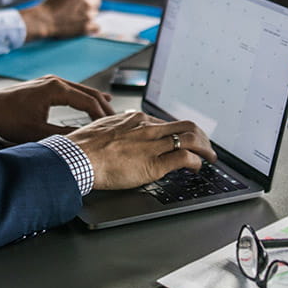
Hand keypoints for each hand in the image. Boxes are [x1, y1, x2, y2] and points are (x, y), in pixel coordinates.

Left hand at [0, 75, 114, 142]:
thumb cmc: (6, 119)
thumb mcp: (37, 133)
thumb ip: (63, 136)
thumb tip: (84, 140)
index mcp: (55, 89)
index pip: (88, 102)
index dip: (102, 115)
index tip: (111, 127)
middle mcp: (55, 81)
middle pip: (89, 93)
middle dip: (104, 107)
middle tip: (117, 121)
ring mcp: (50, 81)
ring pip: (81, 90)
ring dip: (96, 102)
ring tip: (109, 114)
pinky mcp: (45, 86)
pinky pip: (72, 90)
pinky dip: (84, 98)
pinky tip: (93, 101)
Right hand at [20, 0, 100, 39]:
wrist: (43, 21)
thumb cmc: (48, 6)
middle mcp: (87, 3)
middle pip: (97, 0)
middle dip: (89, 2)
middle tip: (79, 7)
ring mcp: (88, 17)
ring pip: (95, 13)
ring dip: (88, 14)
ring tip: (77, 17)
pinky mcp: (86, 29)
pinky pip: (97, 27)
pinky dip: (92, 26)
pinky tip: (85, 25)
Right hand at [67, 110, 215, 189]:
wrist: (77, 157)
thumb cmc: (84, 147)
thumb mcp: (105, 129)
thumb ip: (119, 130)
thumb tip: (121, 135)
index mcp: (136, 119)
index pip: (167, 123)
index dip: (179, 133)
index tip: (183, 140)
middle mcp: (148, 128)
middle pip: (186, 126)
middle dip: (201, 137)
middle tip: (206, 148)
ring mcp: (152, 145)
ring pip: (190, 139)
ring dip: (205, 149)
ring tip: (209, 158)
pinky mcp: (154, 163)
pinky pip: (184, 159)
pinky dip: (196, 163)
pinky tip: (196, 168)